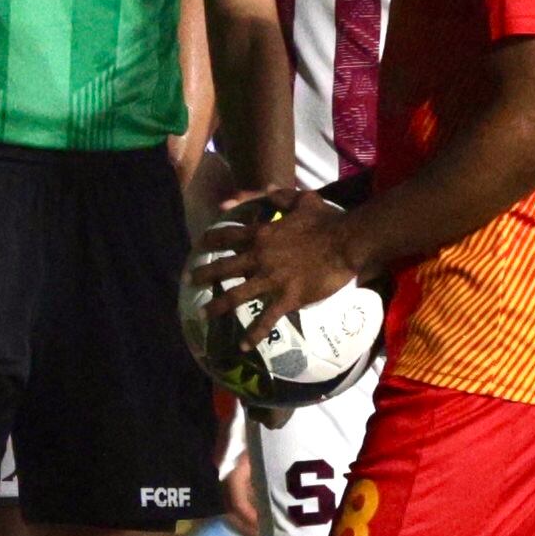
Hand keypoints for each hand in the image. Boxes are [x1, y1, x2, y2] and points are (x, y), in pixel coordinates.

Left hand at [196, 190, 358, 335]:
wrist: (345, 243)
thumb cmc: (326, 221)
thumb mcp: (302, 199)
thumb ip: (280, 195)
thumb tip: (266, 188)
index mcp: (262, 234)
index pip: (228, 236)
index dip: (211, 240)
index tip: (199, 245)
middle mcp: (259, 258)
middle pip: (223, 267)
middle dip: (204, 274)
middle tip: (189, 280)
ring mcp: (271, 280)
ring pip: (236, 295)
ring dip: (217, 306)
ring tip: (203, 315)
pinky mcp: (287, 298)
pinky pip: (266, 319)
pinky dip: (253, 334)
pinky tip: (243, 347)